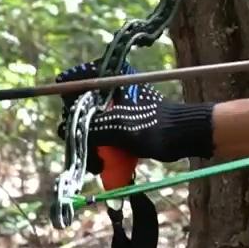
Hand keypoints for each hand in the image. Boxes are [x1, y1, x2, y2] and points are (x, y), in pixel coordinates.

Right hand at [55, 62, 214, 168]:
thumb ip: (90, 127)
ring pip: (92, 127)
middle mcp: (112, 92)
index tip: (70, 125)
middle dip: (80, 133)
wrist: (186, 137)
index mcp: (111, 81)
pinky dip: (102, 151)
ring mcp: (118, 110)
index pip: (76, 85)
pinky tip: (101, 166)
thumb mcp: (119, 127)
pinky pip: (104, 138)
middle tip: (85, 151)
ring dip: (90, 147)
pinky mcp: (124, 126)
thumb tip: (62, 130)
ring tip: (96, 164)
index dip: (69, 103)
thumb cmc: (156, 127)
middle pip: (81, 111)